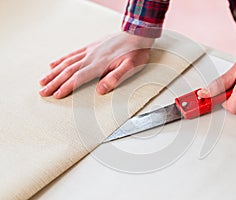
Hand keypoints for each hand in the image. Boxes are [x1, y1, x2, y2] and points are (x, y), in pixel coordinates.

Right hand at [39, 32, 153, 98]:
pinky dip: (61, 60)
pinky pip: (72, 54)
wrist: (136, 34)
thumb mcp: (131, 67)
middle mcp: (91, 57)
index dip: (66, 87)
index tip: (56, 95)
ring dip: (54, 73)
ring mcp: (89, 51)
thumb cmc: (135, 52)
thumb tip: (101, 90)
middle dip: (54, 83)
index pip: (78, 78)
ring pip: (67, 63)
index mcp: (100, 64)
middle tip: (43, 92)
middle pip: (68, 71)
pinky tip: (54, 64)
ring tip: (43, 80)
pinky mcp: (90, 47)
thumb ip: (115, 78)